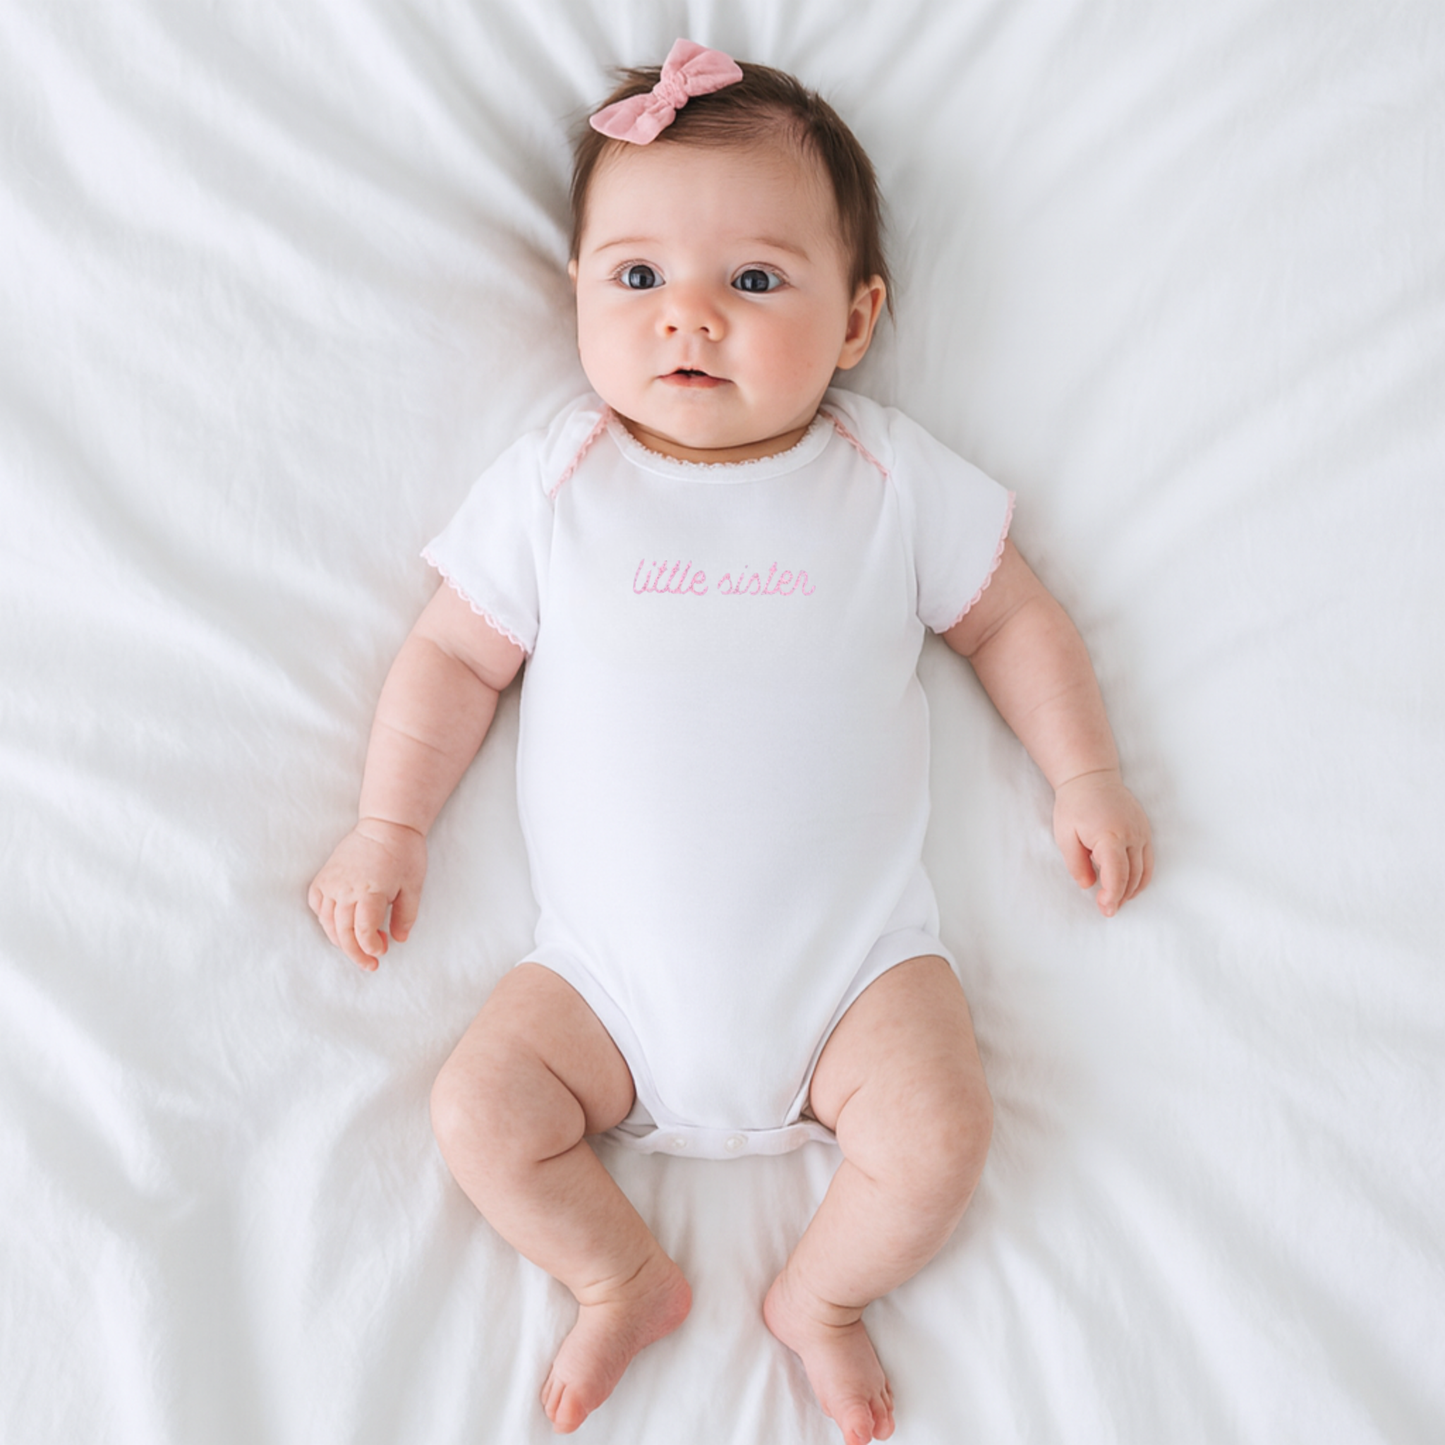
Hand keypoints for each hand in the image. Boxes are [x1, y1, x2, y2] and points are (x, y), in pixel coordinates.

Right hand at [307, 818, 426, 969]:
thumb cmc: (404, 854)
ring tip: (358, 947)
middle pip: (343, 932)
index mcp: (371, 890)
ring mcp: (331, 882)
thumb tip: (398, 940)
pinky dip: (326, 921)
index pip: (363, 931)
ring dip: (340, 941)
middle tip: (371, 964)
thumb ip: (406, 916)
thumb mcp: (414, 887)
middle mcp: (346, 888)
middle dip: (356, 953)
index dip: (371, 947)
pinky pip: (317, 907)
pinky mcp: (324, 877)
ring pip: (327, 923)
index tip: (382, 952)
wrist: (385, 825)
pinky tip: (340, 926)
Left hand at [1052, 770, 1152, 916]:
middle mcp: (1131, 835)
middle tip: (1106, 909)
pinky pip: (1149, 860)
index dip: (1112, 895)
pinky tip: (1129, 886)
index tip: (1106, 909)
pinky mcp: (1145, 830)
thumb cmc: (1074, 805)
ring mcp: (1142, 832)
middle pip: (1132, 876)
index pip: (1117, 874)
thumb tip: (1089, 885)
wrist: (1090, 777)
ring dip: (1131, 889)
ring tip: (1116, 900)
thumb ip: (1076, 863)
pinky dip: (1141, 877)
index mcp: (1109, 836)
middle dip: (1120, 896)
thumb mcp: (1065, 835)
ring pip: (1143, 871)